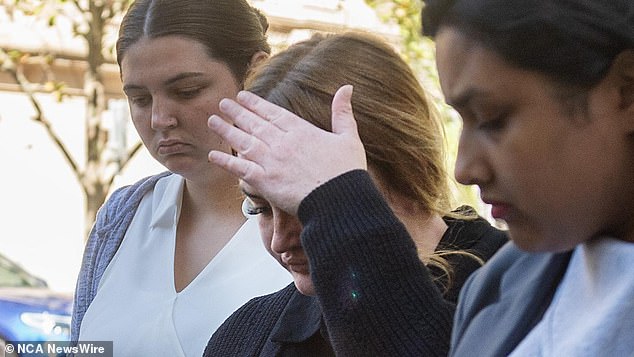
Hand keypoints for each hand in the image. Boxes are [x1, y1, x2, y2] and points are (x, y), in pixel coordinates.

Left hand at [208, 85, 366, 214]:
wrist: (339, 201)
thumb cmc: (347, 172)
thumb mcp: (349, 138)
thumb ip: (343, 113)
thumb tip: (347, 88)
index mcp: (301, 131)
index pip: (273, 113)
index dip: (256, 104)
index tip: (243, 96)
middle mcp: (282, 143)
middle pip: (255, 124)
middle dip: (237, 112)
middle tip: (223, 104)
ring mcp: (272, 162)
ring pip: (244, 142)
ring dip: (227, 131)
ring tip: (213, 120)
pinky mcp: (265, 182)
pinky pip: (241, 169)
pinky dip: (226, 162)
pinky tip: (213, 156)